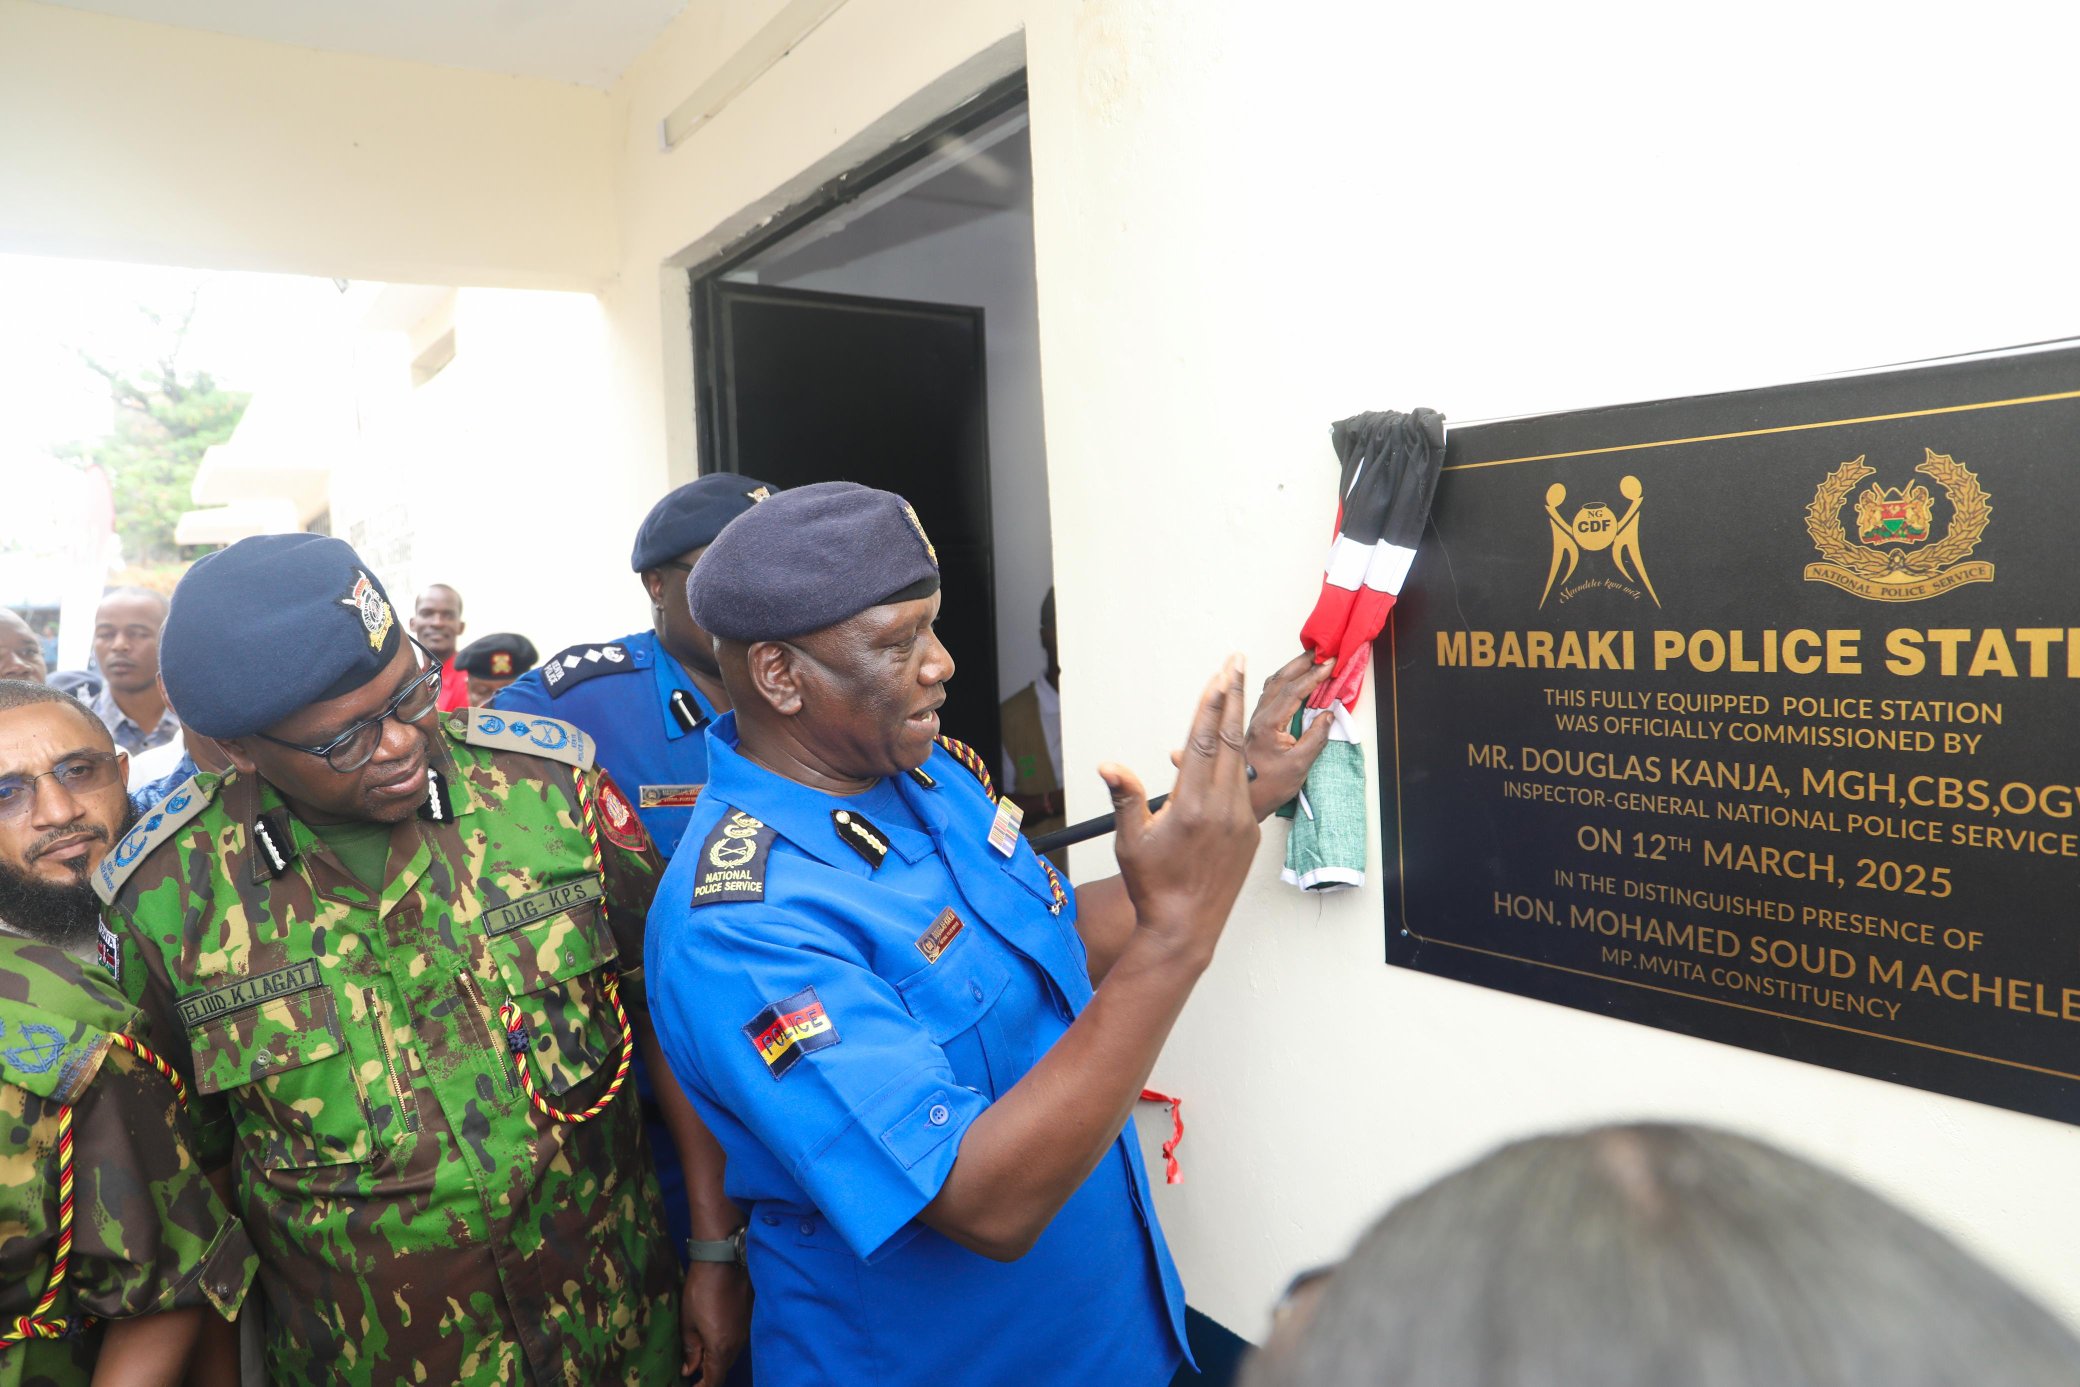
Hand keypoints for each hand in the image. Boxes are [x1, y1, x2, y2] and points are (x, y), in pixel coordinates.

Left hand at [681, 1261, 750, 1382]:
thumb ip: (691, 1349)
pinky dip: (724, 1346)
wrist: (724, 1260)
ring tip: (699, 1355)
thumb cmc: (701, 1290)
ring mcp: (745, 1331)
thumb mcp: (688, 1321)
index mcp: (720, 1348)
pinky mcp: (748, 1319)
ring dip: (716, 1360)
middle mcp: (737, 1343)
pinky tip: (712, 1337)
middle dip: (708, 1375)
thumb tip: (689, 1370)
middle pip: (724, 1369)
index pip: (714, 1380)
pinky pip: (736, 1341)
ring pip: (730, 1355)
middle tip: (691, 1371)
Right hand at [1102, 657, 1260, 970]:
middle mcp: (1222, 807)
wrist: (1186, 927)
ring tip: (1233, 696)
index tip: (1220, 674)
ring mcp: (1241, 820)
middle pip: (1229, 740)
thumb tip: (1108, 765)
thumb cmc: (1153, 886)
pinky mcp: (1251, 833)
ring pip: (1238, 763)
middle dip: (1232, 697)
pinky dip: (1233, 767)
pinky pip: (1241, 790)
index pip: (1203, 740)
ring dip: (1235, 727)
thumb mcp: (1130, 841)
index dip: (1211, 703)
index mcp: (1191, 804)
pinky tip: (1225, 755)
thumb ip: (1125, 797)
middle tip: (1236, 662)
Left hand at [1243, 653, 1334, 817]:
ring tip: (1311, 659)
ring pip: (1273, 685)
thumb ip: (1316, 737)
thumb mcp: (1299, 766)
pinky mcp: (1257, 724)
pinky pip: (1272, 694)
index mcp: (1267, 724)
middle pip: (1279, 680)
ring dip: (1293, 669)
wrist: (1244, 802)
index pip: (1293, 690)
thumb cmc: (1267, 788)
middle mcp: (1258, 717)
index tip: (1331, 663)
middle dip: (1302, 662)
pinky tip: (1296, 681)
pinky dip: (1287, 682)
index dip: (1314, 675)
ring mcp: (1256, 719)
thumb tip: (1328, 714)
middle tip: (1322, 650)